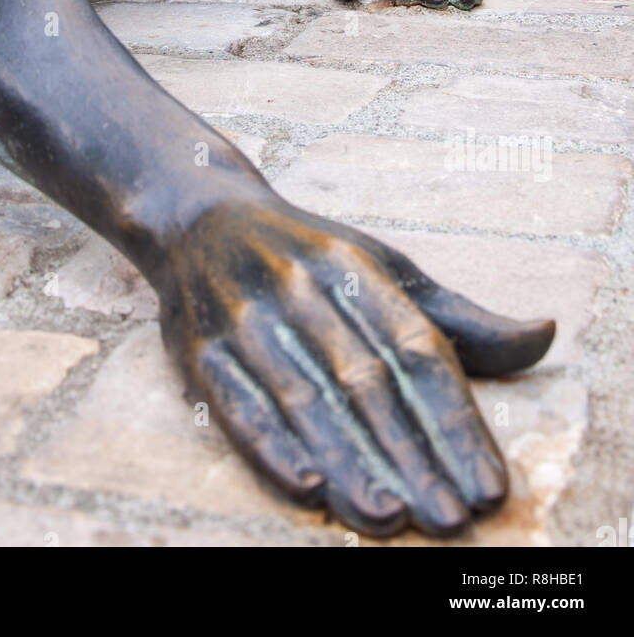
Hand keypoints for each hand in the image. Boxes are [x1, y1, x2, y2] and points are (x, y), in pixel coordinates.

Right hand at [156, 196, 553, 536]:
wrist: (197, 219)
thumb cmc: (308, 257)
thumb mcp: (381, 268)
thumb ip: (458, 317)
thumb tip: (542, 337)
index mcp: (353, 269)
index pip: (416, 350)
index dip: (455, 420)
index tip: (488, 484)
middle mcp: (300, 289)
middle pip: (365, 382)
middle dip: (412, 456)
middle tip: (450, 519)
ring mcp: (247, 319)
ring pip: (305, 400)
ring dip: (349, 462)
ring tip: (391, 517)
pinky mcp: (201, 352)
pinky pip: (239, 405)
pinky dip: (271, 448)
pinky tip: (307, 488)